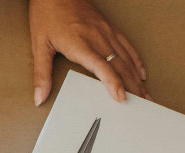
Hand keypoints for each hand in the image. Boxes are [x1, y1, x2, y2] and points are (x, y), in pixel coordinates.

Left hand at [28, 0, 148, 105]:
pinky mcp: (109, 28)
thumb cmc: (47, 15)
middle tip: (141, 105)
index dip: (113, 83)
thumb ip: (42, 74)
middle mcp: (97, 38)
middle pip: (119, 66)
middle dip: (132, 88)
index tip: (121, 97)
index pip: (102, 66)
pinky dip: (136, 61)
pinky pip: (127, 46)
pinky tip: (141, 73)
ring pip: (126, 58)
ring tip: (145, 95)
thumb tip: (39, 97)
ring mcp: (106, 32)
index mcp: (80, 44)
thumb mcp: (40, 46)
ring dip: (137, 78)